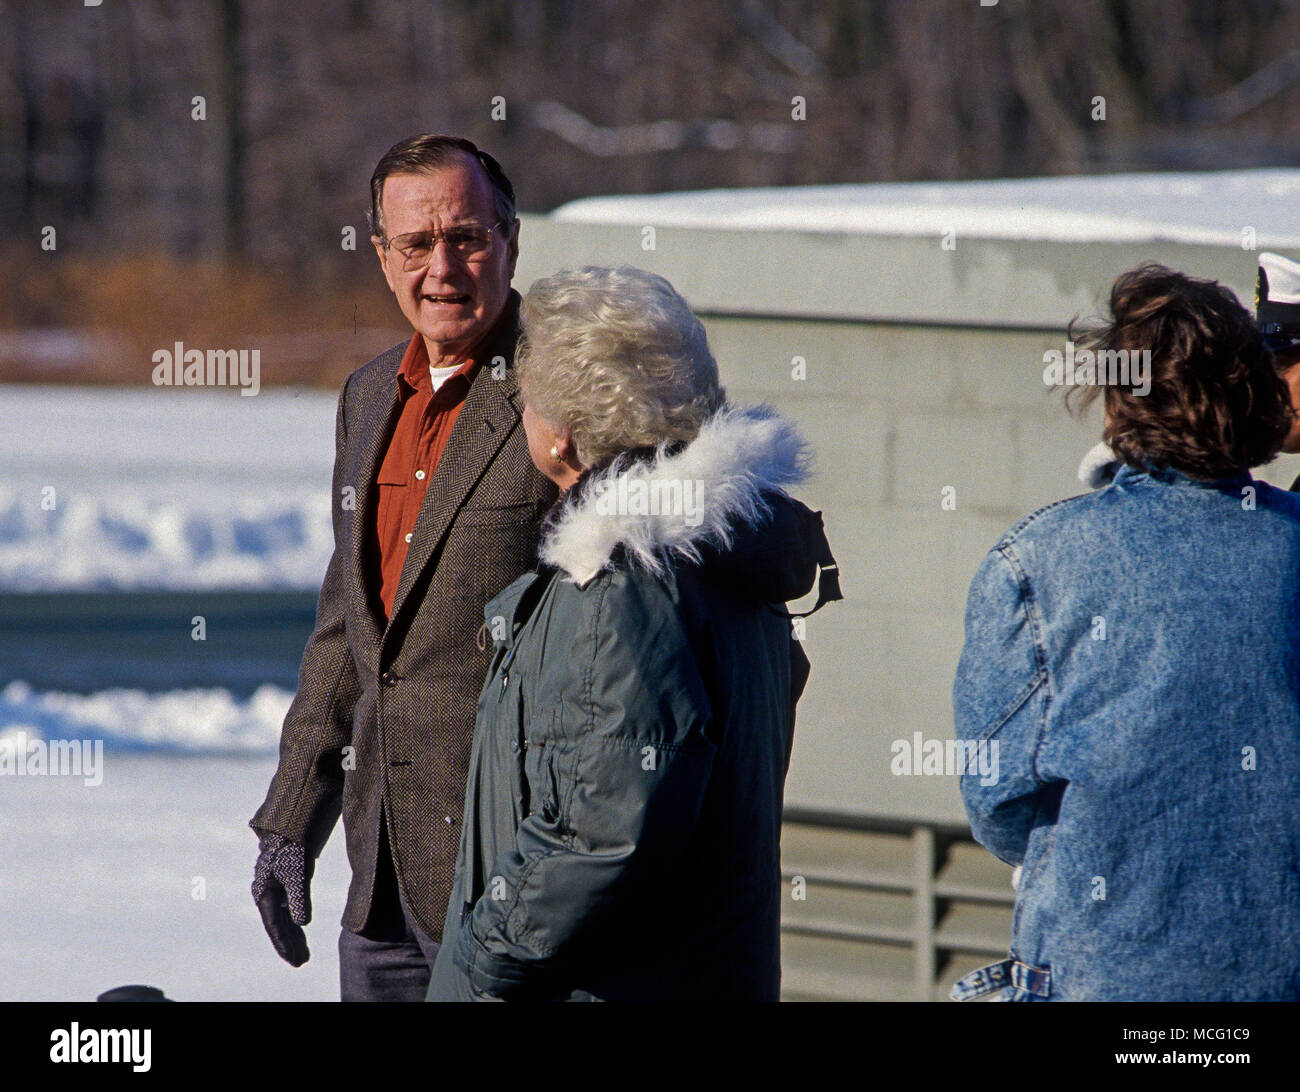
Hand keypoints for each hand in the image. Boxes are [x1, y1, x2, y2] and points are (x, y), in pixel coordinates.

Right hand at [251, 833, 313, 966]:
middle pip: (278, 925)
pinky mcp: (284, 885)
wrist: (292, 827)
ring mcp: (275, 890)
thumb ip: (299, 899)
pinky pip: (288, 909)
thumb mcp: (298, 875)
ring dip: (293, 936)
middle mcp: (267, 894)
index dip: (284, 944)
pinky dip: (295, 922)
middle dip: (290, 945)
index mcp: (264, 893)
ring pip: (284, 919)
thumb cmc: (293, 849)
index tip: (294, 960)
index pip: (274, 925)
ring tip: (303, 954)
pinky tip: (300, 933)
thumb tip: (303, 924)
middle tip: (301, 962)